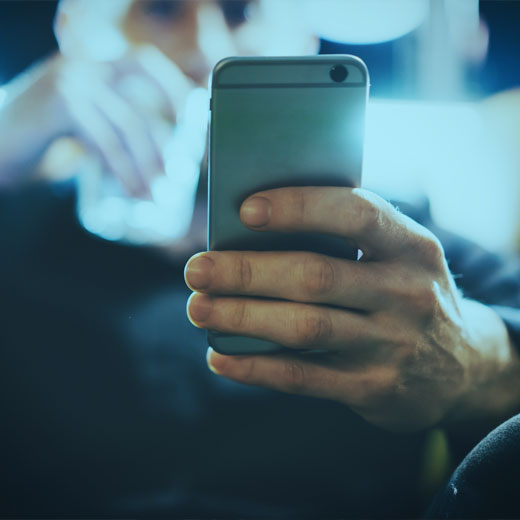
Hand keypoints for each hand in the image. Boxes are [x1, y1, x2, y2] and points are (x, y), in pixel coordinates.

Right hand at [0, 47, 192, 195]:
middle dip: (163, 138)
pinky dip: (123, 170)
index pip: (144, 63)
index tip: (190, 120)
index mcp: (92, 62)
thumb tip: (163, 148)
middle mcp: (83, 64)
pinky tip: (131, 189)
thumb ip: (115, 121)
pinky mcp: (60, 104)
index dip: (172, 88)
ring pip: (127, 123)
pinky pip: (105, 141)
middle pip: (142, 94)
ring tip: (154, 193)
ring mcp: (70, 80)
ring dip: (146, 164)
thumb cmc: (39, 138)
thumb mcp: (84, 122)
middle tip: (174, 173)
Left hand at [185, 187, 515, 431]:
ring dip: (242, 316)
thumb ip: (344, 240)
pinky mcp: (375, 389)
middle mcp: (408, 293)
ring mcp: (393, 345)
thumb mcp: (397, 256)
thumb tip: (251, 228)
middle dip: (247, 271)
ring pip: (305, 327)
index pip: (356, 214)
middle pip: (315, 276)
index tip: (245, 211)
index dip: (299, 208)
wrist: (462, 365)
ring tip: (198, 308)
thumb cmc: (406, 292)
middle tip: (196, 269)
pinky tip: (219, 356)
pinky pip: (304, 377)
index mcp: (412, 246)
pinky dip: (255, 367)